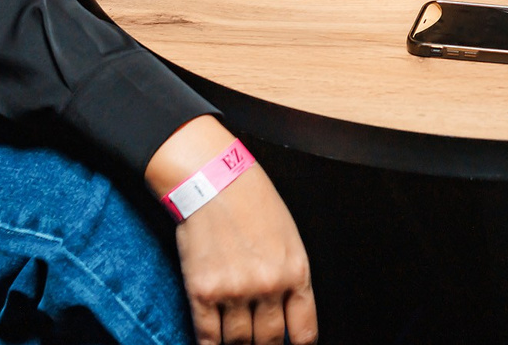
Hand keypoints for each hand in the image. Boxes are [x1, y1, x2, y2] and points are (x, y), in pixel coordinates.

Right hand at [154, 117, 316, 344]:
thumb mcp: (289, 236)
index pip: (304, 331)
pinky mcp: (203, 292)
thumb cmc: (252, 201)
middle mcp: (268, 287)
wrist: (213, 179)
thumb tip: (287, 311)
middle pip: (269, 341)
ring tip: (237, 343)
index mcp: (296, 272)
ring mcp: (235, 292)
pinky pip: (208, 336)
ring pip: (238, 343)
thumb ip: (290, 276)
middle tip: (260, 344)